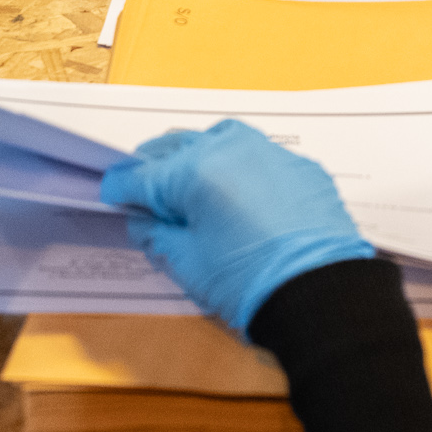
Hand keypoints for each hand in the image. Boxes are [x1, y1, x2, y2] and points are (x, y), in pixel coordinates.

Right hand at [101, 118, 374, 336]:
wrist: (322, 292)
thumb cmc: (245, 282)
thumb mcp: (188, 263)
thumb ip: (157, 234)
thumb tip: (143, 218)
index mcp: (195, 169)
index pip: (144, 175)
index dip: (121, 188)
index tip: (109, 194)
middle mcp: (231, 147)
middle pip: (179, 147)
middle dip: (155, 167)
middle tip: (144, 191)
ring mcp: (269, 152)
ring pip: (220, 139)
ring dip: (197, 156)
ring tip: (188, 183)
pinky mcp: (300, 166)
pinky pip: (257, 155)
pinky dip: (237, 168)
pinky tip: (237, 193)